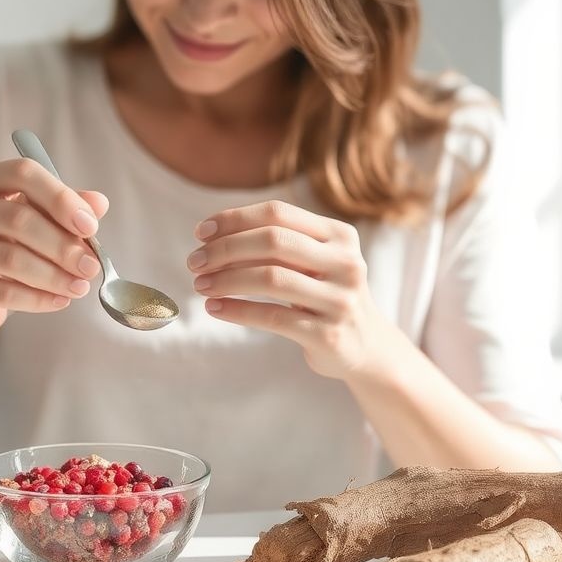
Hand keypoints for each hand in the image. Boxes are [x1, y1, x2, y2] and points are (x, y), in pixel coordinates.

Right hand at [0, 159, 108, 339]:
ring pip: (10, 259)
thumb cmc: (11, 245)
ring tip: (80, 287)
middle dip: (62, 245)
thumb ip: (68, 207)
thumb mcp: (42, 219)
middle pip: (17, 218)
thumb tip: (99, 203)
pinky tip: (60, 301)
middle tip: (91, 266)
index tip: (91, 226)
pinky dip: (37, 299)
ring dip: (54, 276)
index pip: (22, 173)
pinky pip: (1, 292)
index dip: (61, 198)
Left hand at [186, 200, 395, 380]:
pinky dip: (237, 310)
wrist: (367, 348)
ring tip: (200, 285)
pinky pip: (272, 317)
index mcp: (340, 234)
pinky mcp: (328, 335)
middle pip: (273, 241)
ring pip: (270, 278)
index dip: (235, 219)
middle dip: (225, 249)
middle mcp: (345, 263)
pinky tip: (214, 307)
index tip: (201, 232)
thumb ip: (277, 243)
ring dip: (225, 280)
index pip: (278, 214)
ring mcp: (340, 300)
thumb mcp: (314, 260)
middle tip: (194, 262)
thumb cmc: (325, 294)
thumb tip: (211, 236)